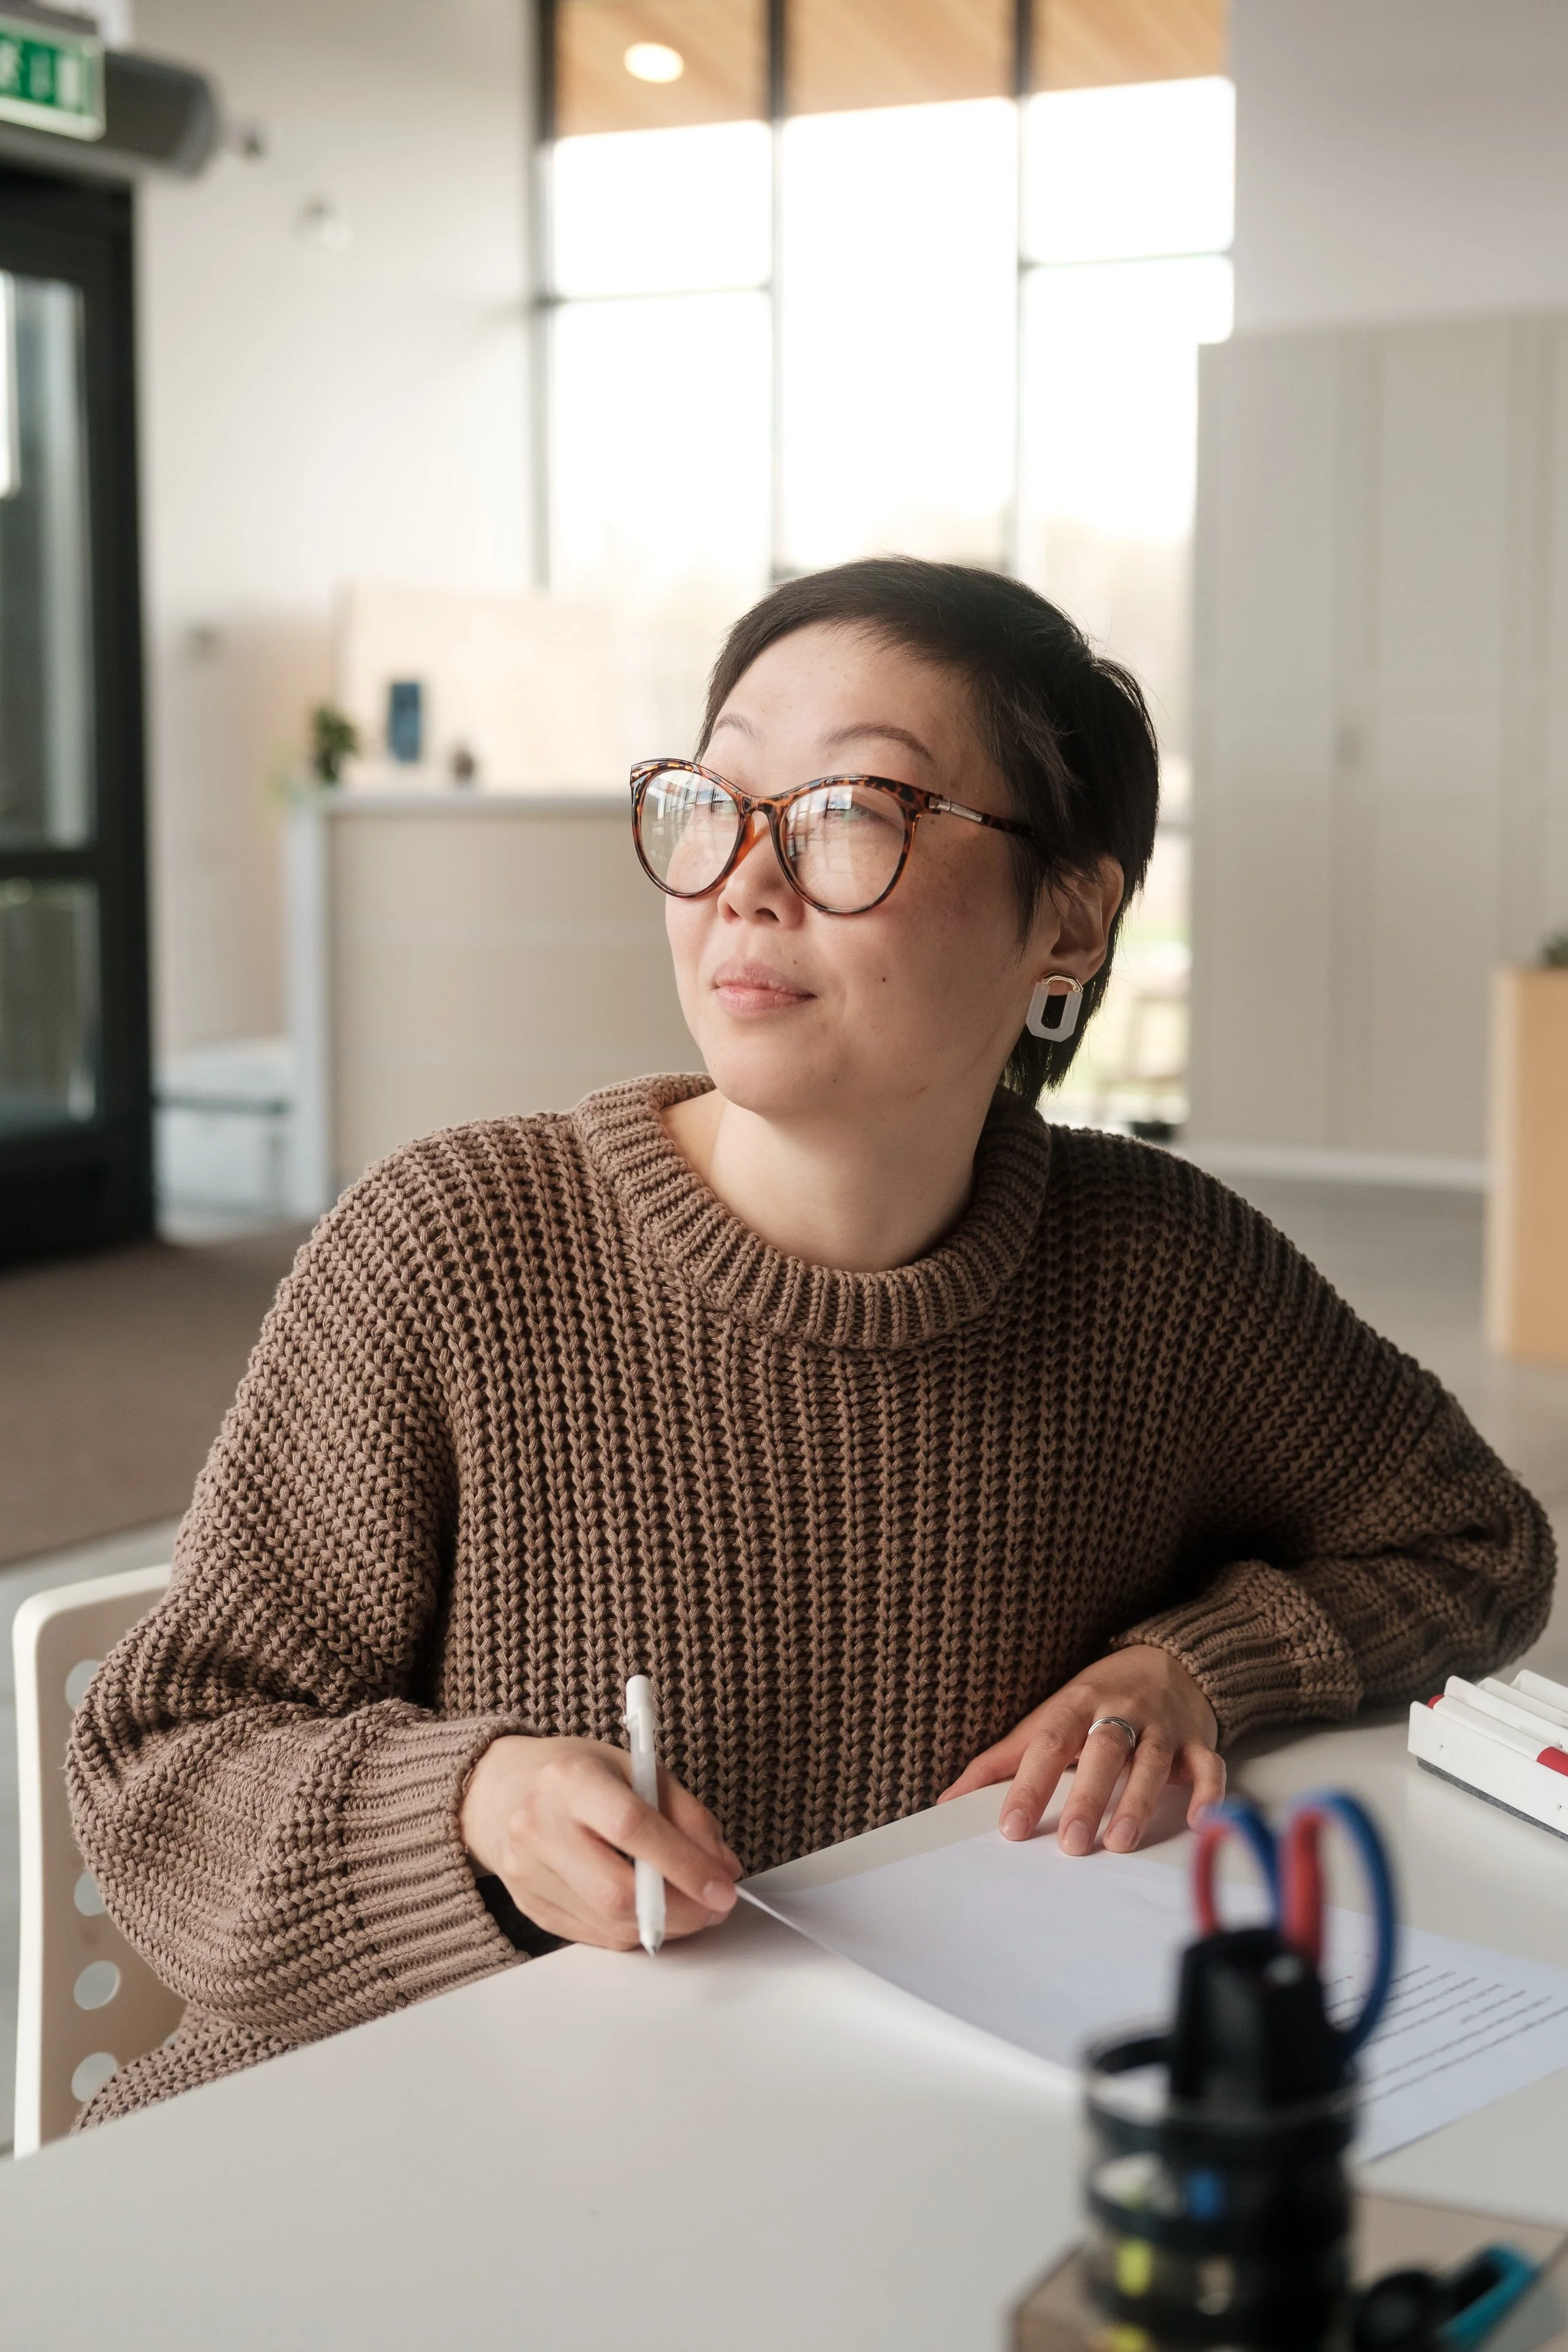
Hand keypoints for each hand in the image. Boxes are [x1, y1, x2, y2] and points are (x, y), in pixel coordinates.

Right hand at [460, 1735, 742, 1949]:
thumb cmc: (576, 1773)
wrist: (502, 1790)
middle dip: (680, 1909)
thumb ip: (685, 1814)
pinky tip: (652, 1910)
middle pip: (616, 1892)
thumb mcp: (636, 1768)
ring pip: (609, 1924)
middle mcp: (539, 1828)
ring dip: (664, 1924)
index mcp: (570, 1780)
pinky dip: (635, 1929)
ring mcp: (528, 1874)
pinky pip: (595, 1936)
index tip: (723, 1887)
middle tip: (716, 1907)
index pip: (632, 1828)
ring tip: (691, 1906)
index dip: (685, 1864)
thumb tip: (723, 1868)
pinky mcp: (529, 1908)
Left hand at [938, 1645, 1223, 1856]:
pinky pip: (1209, 1765)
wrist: (1168, 1660)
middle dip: (1087, 1796)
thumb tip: (947, 1799)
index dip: (1028, 1783)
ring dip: (1137, 1801)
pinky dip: (1208, 1793)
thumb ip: (1001, 1760)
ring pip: (1154, 1760)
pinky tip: (1199, 1823)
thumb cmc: (1095, 1700)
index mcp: (1076, 1704)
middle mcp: (1121, 1711)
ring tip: (1119, 1843)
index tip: (1011, 1826)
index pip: (1048, 1742)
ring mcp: (1164, 1725)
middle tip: (1070, 1844)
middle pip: (1104, 1750)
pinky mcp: (1199, 1741)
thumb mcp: (1047, 1718)